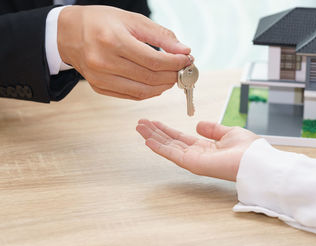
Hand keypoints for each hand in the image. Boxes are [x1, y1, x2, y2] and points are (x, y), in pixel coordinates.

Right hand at [57, 5, 191, 99]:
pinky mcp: (99, 87)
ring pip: (142, 91)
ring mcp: (100, 78)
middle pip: (149, 78)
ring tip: (172, 78)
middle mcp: (104, 62)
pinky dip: (148, 92)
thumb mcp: (132, 20)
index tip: (187, 60)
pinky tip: (156, 84)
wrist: (69, 32)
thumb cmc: (101, 22)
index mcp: (113, 41)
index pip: (154, 60)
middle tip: (182, 70)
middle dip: (172, 75)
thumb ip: (160, 36)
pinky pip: (131, 96)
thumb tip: (184, 51)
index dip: (175, 63)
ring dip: (162, 87)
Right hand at [136, 119, 258, 180]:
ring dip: (152, 137)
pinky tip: (147, 139)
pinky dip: (159, 147)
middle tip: (140, 123)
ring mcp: (193, 160)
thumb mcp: (228, 132)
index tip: (154, 121)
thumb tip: (198, 124)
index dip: (166, 129)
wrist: (255, 160)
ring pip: (168, 147)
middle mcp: (196, 154)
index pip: (180, 137)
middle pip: (170, 141)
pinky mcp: (192, 163)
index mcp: (204, 147)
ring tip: (139, 127)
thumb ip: (212, 129)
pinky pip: (172, 154)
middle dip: (155, 132)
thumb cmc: (248, 149)